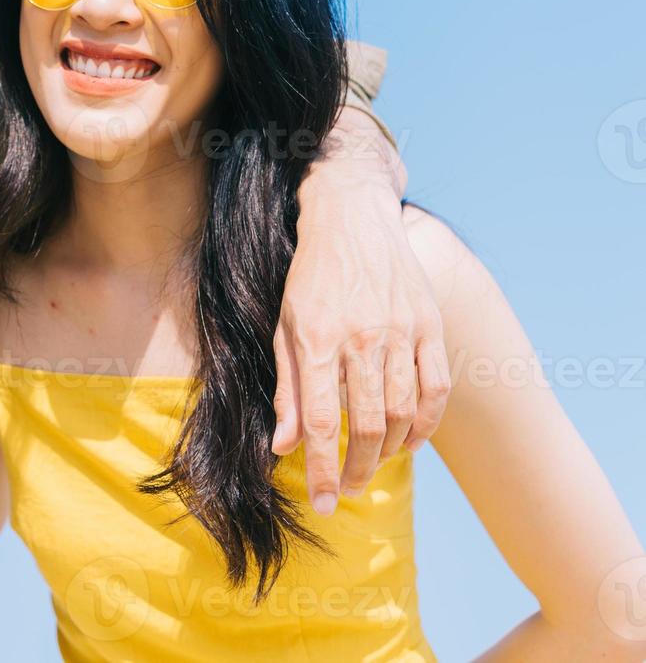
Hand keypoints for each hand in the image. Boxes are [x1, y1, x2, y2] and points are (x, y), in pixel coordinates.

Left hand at [272, 122, 449, 515]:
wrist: (351, 218)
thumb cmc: (310, 278)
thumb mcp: (284, 327)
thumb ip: (287, 388)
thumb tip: (282, 446)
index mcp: (317, 339)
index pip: (320, 419)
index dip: (321, 467)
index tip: (322, 501)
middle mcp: (361, 338)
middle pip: (367, 424)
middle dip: (357, 469)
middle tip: (348, 490)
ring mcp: (402, 331)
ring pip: (404, 412)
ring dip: (390, 452)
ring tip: (373, 466)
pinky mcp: (430, 324)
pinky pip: (436, 388)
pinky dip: (426, 423)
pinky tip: (410, 441)